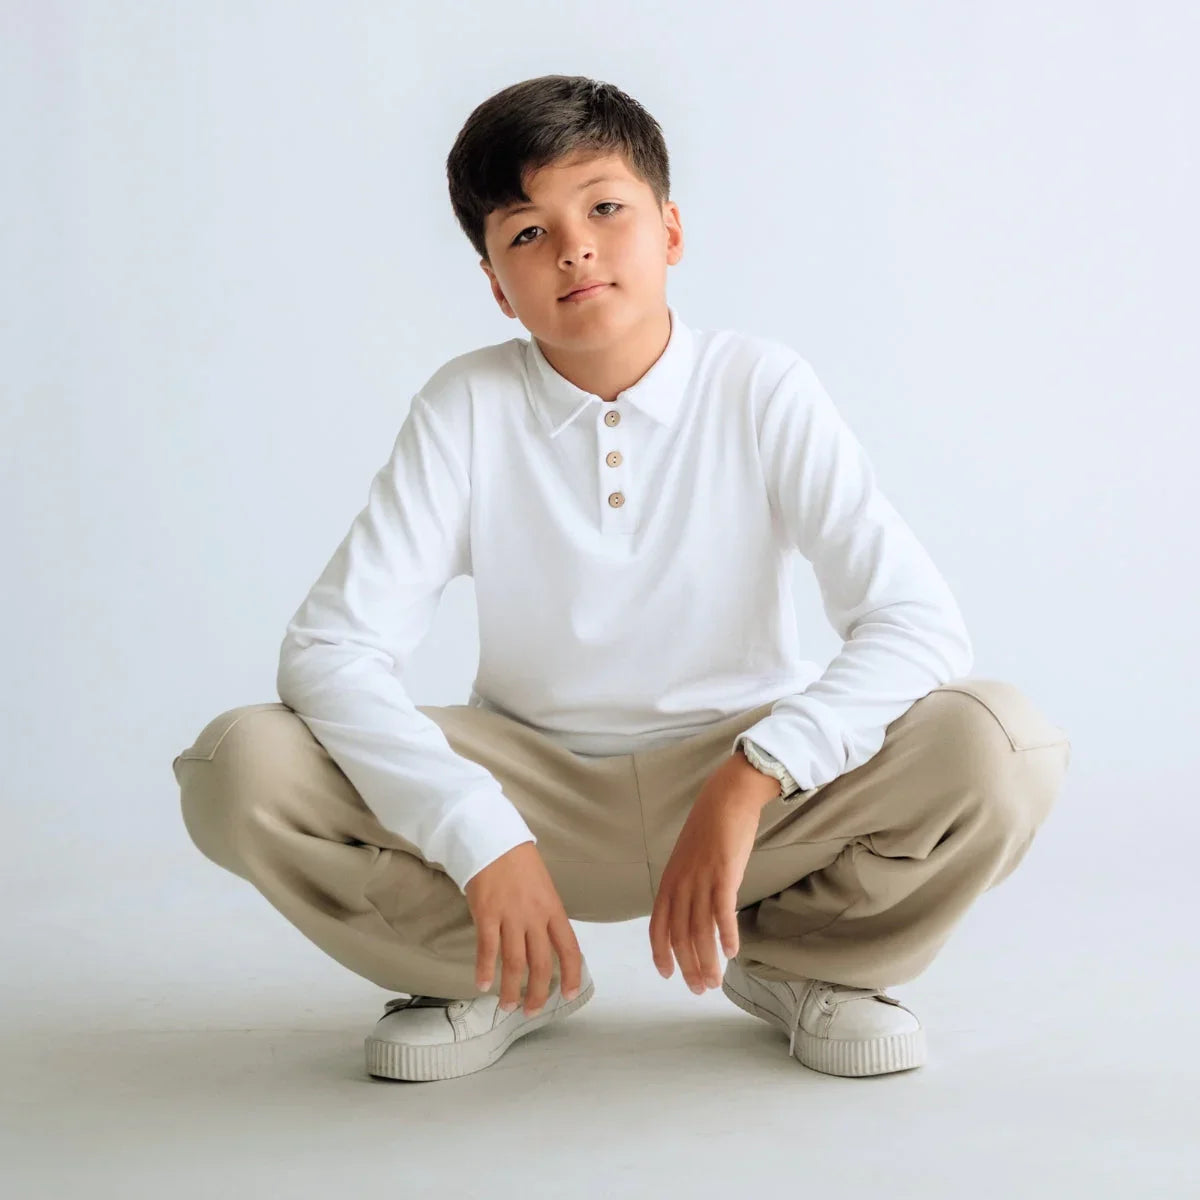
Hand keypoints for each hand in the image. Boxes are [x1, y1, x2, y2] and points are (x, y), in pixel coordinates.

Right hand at [463, 840, 583, 1017]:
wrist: (493, 839)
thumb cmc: (518, 861)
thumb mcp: (543, 886)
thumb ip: (545, 914)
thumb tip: (546, 940)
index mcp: (553, 908)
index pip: (569, 948)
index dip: (571, 974)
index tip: (569, 994)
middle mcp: (535, 916)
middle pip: (541, 963)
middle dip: (538, 992)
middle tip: (532, 1011)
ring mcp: (510, 916)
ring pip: (514, 962)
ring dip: (511, 989)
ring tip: (508, 1006)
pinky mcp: (486, 914)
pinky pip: (487, 949)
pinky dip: (485, 970)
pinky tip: (483, 985)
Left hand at [649, 751, 777, 992]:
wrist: (725, 799)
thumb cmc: (709, 831)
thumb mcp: (688, 862)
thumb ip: (687, 889)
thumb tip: (694, 917)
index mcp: (669, 882)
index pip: (658, 926)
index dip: (661, 953)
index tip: (668, 975)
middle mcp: (681, 884)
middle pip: (680, 935)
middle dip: (689, 966)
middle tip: (700, 988)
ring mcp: (701, 880)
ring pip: (701, 930)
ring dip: (708, 961)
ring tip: (716, 981)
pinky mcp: (724, 874)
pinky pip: (722, 912)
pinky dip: (727, 935)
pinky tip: (732, 953)